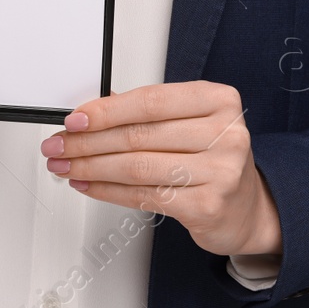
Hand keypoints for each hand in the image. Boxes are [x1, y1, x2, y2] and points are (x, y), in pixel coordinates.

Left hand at [40, 80, 282, 258]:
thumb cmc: (213, 158)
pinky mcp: (208, 206)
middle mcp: (225, 133)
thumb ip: (148, 112)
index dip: (106, 110)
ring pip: (137, 167)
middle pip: (140, 135)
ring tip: (66, 166)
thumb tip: (91, 111)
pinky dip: (108, 191)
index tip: (75, 119)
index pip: (151, 101)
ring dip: (92, 167)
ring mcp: (220, 171)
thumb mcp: (191, 122)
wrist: (248, 208)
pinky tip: (89, 184)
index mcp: (218, 100)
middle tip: (60, 144)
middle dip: (89, 141)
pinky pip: (144, 196)